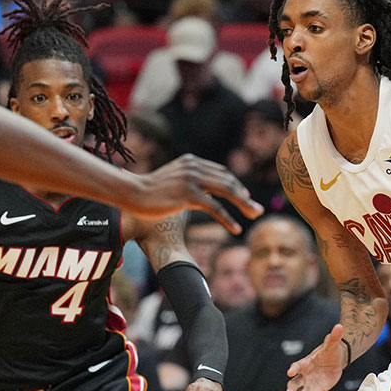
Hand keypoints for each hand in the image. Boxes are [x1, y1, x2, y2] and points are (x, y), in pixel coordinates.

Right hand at [133, 154, 262, 234]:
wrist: (132, 193)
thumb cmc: (151, 192)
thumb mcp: (174, 180)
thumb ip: (190, 182)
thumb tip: (204, 194)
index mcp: (192, 161)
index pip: (221, 172)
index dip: (236, 185)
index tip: (245, 198)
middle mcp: (194, 166)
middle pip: (227, 181)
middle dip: (244, 196)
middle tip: (257, 210)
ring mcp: (191, 179)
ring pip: (225, 191)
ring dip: (243, 204)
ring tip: (255, 215)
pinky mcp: (188, 194)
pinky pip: (214, 207)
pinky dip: (227, 218)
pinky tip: (235, 229)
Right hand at [284, 324, 346, 390]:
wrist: (335, 360)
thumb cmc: (331, 351)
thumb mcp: (333, 345)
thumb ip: (334, 337)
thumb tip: (340, 325)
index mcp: (305, 363)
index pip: (298, 366)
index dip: (295, 368)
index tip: (291, 371)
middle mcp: (304, 376)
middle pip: (295, 384)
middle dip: (291, 390)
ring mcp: (308, 385)